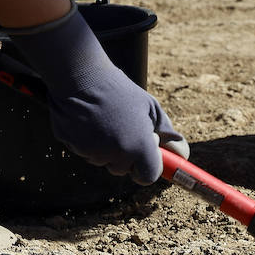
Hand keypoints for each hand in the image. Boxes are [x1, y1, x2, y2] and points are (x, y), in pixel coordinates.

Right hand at [7, 2, 187, 184]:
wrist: (81, 77)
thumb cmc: (119, 91)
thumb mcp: (150, 108)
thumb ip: (167, 133)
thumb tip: (181, 152)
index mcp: (139, 146)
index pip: (148, 177)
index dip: (148, 169)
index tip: (146, 159)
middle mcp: (116, 154)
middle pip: (123, 170)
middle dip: (125, 157)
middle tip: (123, 130)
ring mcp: (92, 152)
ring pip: (103, 162)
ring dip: (106, 149)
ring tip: (105, 121)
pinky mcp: (73, 147)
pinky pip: (85, 153)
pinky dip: (88, 142)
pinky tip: (90, 122)